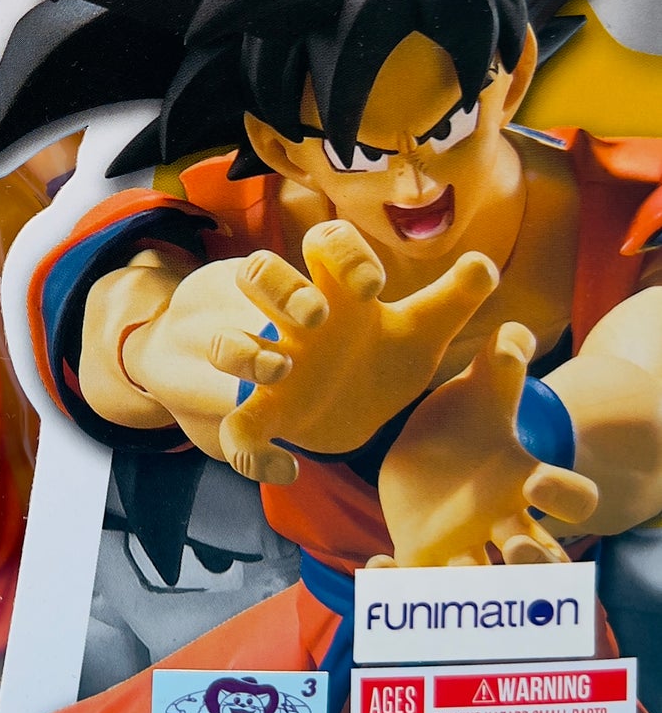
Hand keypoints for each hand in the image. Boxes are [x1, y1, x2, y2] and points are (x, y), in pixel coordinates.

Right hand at [213, 220, 498, 482]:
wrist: (357, 411)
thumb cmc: (383, 355)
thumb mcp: (423, 331)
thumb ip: (454, 300)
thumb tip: (484, 264)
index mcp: (336, 292)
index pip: (322, 244)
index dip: (340, 254)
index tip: (373, 286)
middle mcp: (293, 323)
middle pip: (257, 273)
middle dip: (279, 288)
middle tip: (317, 315)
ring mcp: (272, 368)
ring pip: (228, 344)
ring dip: (246, 353)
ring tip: (284, 369)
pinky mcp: (264, 416)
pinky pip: (237, 431)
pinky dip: (251, 451)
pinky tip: (290, 468)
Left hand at [372, 323, 597, 567]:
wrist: (429, 449)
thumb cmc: (469, 418)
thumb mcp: (484, 387)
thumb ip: (503, 361)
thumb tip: (514, 334)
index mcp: (525, 482)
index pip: (574, 500)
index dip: (567, 498)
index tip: (537, 486)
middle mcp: (504, 523)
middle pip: (543, 563)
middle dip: (535, 563)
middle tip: (511, 546)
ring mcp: (466, 545)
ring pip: (484, 584)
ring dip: (475, 586)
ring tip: (449, 575)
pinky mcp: (424, 555)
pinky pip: (416, 582)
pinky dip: (399, 582)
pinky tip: (376, 564)